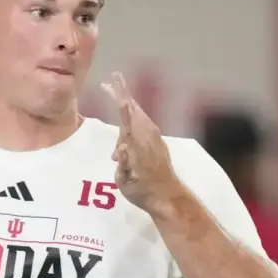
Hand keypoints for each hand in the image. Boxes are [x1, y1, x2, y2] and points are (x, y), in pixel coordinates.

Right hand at [102, 72, 178, 211]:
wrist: (167, 197)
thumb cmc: (142, 191)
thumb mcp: (126, 182)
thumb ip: (123, 164)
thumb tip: (120, 147)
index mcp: (137, 143)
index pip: (127, 115)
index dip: (119, 97)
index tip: (113, 82)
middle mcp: (147, 136)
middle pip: (133, 108)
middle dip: (121, 92)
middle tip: (110, 80)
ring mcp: (154, 137)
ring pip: (138, 114)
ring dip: (127, 104)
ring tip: (116, 93)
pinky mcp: (157, 142)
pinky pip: (142, 121)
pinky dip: (132, 115)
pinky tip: (128, 115)